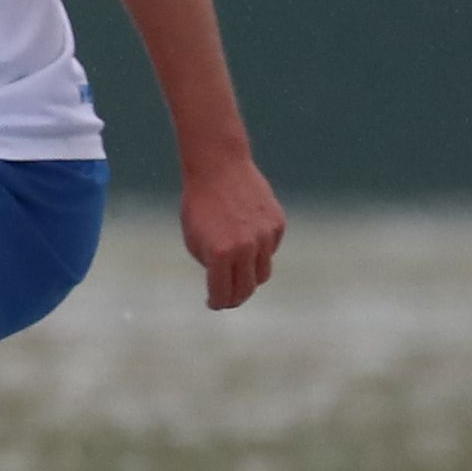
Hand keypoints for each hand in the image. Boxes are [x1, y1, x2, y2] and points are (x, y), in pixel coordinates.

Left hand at [181, 158, 284, 309]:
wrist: (218, 167)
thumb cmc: (200, 205)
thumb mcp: (194, 239)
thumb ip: (210, 266)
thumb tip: (225, 286)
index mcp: (220, 254)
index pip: (222, 294)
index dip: (217, 302)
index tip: (214, 303)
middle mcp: (245, 248)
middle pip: (246, 289)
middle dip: (235, 298)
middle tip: (227, 298)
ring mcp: (265, 236)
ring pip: (262, 273)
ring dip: (249, 277)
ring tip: (237, 273)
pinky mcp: (277, 224)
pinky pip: (270, 250)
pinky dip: (259, 252)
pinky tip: (246, 240)